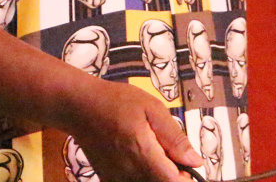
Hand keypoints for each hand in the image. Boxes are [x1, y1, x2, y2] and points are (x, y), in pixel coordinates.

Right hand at [66, 79, 202, 181]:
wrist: (80, 106)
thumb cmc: (116, 101)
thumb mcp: (152, 108)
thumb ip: (174, 136)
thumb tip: (194, 160)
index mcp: (143, 153)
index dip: (185, 176)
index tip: (187, 164)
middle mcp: (128, 172)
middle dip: (171, 175)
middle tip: (170, 154)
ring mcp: (116, 178)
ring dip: (156, 176)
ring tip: (154, 154)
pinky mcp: (108, 179)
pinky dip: (141, 176)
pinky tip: (140, 159)